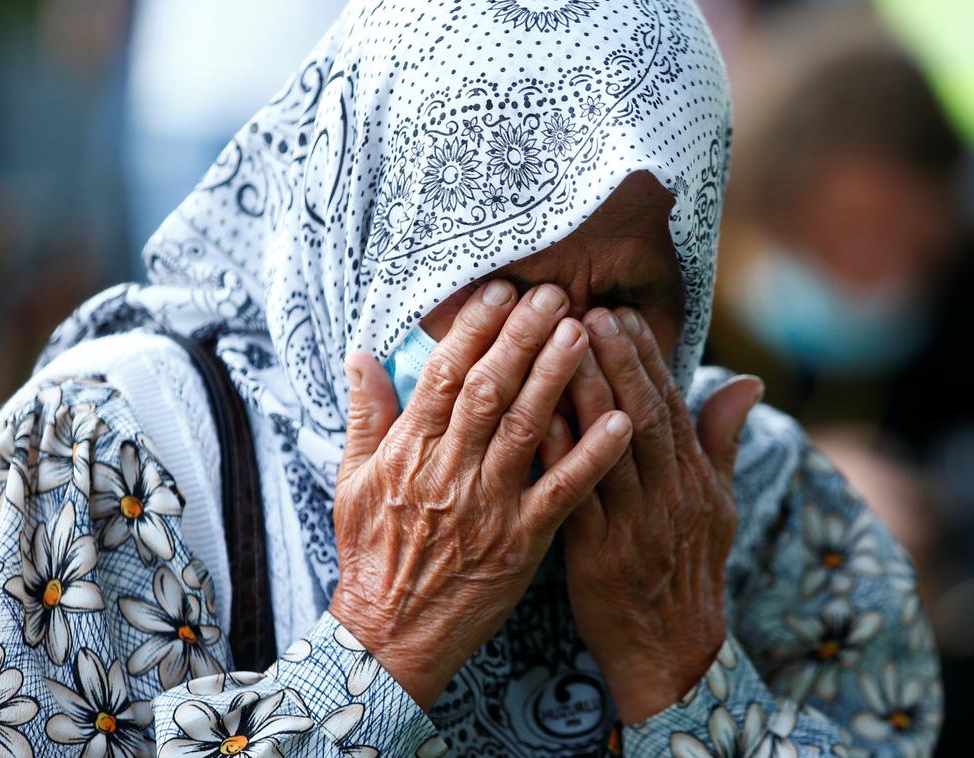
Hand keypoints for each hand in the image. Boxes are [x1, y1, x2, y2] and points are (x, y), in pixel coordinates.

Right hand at [331, 281, 631, 709]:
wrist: (390, 634)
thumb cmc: (371, 555)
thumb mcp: (353, 481)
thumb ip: (365, 415)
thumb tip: (362, 354)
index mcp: (408, 451)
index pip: (443, 374)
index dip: (474, 328)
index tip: (501, 290)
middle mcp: (447, 471)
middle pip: (487, 390)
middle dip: (520, 337)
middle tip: (553, 293)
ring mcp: (487, 506)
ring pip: (524, 429)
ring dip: (555, 377)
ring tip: (583, 332)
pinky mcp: (520, 542)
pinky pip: (561, 492)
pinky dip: (592, 456)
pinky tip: (620, 420)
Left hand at [539, 307, 762, 723]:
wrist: (672, 652)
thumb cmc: (691, 571)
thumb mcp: (720, 507)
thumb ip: (721, 441)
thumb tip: (747, 381)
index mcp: (694, 482)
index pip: (671, 408)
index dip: (647, 359)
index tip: (621, 315)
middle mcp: (667, 498)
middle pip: (641, 417)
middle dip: (615, 361)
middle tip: (586, 312)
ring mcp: (632, 526)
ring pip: (608, 449)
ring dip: (584, 393)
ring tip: (559, 346)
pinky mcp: (596, 555)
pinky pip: (574, 494)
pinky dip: (557, 452)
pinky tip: (535, 415)